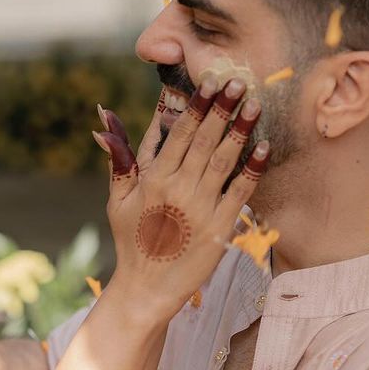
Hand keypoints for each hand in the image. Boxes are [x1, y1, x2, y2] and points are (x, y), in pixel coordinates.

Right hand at [91, 73, 268, 319]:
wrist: (146, 288)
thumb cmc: (132, 242)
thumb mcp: (117, 200)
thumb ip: (119, 159)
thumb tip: (104, 123)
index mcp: (153, 179)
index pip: (178, 134)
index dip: (197, 106)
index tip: (212, 83)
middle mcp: (177, 189)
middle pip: (204, 140)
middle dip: (223, 109)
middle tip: (239, 81)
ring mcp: (200, 208)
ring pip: (223, 160)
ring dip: (240, 130)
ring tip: (255, 105)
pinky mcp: (220, 228)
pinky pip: (241, 192)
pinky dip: (253, 169)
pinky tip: (264, 147)